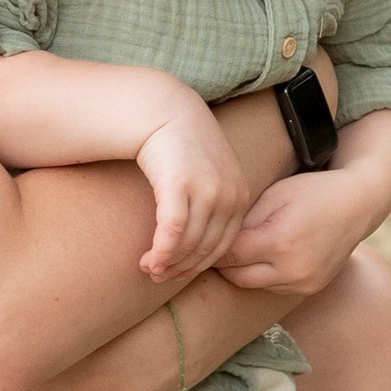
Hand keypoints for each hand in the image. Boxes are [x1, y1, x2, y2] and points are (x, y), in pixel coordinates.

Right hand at [133, 101, 254, 283]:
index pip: (225, 245)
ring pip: (189, 244)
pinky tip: (149, 259)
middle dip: (182, 269)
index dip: (200, 265)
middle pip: (207, 249)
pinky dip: (161, 251)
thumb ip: (214, 206)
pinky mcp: (180, 186)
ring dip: (167, 263)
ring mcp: (207, 191)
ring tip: (149, 268)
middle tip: (159, 277)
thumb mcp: (211, 176)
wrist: (166, 112)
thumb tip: (202, 244)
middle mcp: (229, 196)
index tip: (179, 274)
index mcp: (241, 196)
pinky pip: (172, 231)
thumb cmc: (184, 148)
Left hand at [220, 168, 385, 301]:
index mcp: (280, 242)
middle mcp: (293, 270)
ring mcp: (304, 283)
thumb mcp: (273, 196)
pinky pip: (272, 287)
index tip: (199, 237)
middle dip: (222, 261)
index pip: (228, 255)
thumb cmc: (312, 192)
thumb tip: (213, 240)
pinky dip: (263, 274)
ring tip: (238, 248)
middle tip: (211, 245)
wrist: (357, 205)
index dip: (211, 246)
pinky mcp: (310, 289)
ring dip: (242, 269)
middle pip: (236, 276)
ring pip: (252, 284)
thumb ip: (242, 222)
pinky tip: (263, 255)